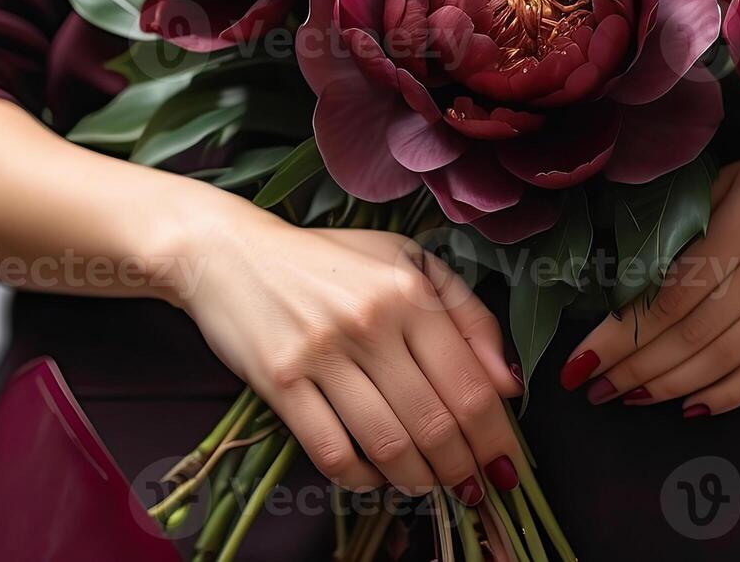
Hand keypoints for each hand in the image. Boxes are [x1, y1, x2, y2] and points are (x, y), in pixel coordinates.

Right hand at [170, 186, 522, 501]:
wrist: (231, 253)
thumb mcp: (407, 262)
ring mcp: (321, 353)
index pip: (470, 382)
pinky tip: (373, 476)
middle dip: (462, 466)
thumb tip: (508, 382)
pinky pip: (331, 450)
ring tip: (427, 484)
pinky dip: (360, 477)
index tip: (506, 463)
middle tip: (471, 485)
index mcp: (409, 291)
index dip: (496, 435)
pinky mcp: (278, 382)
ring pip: (388, 442)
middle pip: (435, 420)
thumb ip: (467, 314)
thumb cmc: (330, 260)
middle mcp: (370, 321)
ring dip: (417, 478)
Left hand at [560, 157, 739, 416]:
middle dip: (636, 367)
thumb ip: (684, 225)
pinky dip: (726, 396)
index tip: (582, 359)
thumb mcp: (729, 180)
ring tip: (628, 396)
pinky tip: (688, 407)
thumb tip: (622, 282)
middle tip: (595, 386)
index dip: (623, 333)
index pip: (673, 292)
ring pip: (727, 358)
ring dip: (670, 385)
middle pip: (695, 332)